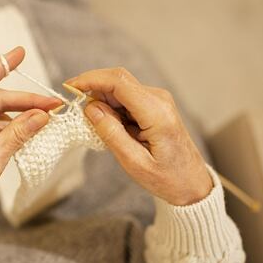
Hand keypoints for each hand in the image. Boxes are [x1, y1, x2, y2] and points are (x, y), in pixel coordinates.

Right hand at [66, 68, 211, 205]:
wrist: (192, 183)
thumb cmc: (167, 178)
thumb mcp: (134, 162)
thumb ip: (111, 133)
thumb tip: (90, 107)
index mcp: (156, 112)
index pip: (119, 82)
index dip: (91, 79)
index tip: (69, 87)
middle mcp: (158, 99)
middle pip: (117, 80)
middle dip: (92, 88)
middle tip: (73, 106)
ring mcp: (157, 100)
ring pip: (119, 89)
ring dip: (101, 100)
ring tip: (94, 126)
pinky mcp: (153, 105)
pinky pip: (125, 98)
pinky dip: (110, 107)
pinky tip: (107, 126)